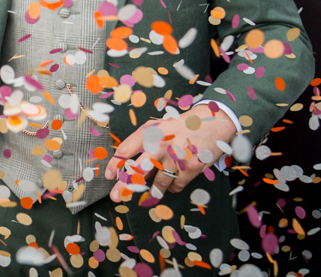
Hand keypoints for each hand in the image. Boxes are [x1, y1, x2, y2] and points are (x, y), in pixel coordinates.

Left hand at [103, 103, 236, 202]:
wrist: (211, 123)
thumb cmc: (180, 127)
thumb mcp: (158, 128)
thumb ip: (143, 143)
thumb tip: (128, 163)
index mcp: (150, 132)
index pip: (126, 149)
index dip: (115, 164)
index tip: (109, 176)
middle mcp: (161, 144)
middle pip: (139, 169)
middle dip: (126, 185)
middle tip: (117, 196)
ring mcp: (176, 156)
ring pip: (159, 182)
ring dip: (153, 191)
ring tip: (150, 195)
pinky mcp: (191, 167)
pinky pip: (177, 185)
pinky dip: (174, 187)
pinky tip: (174, 182)